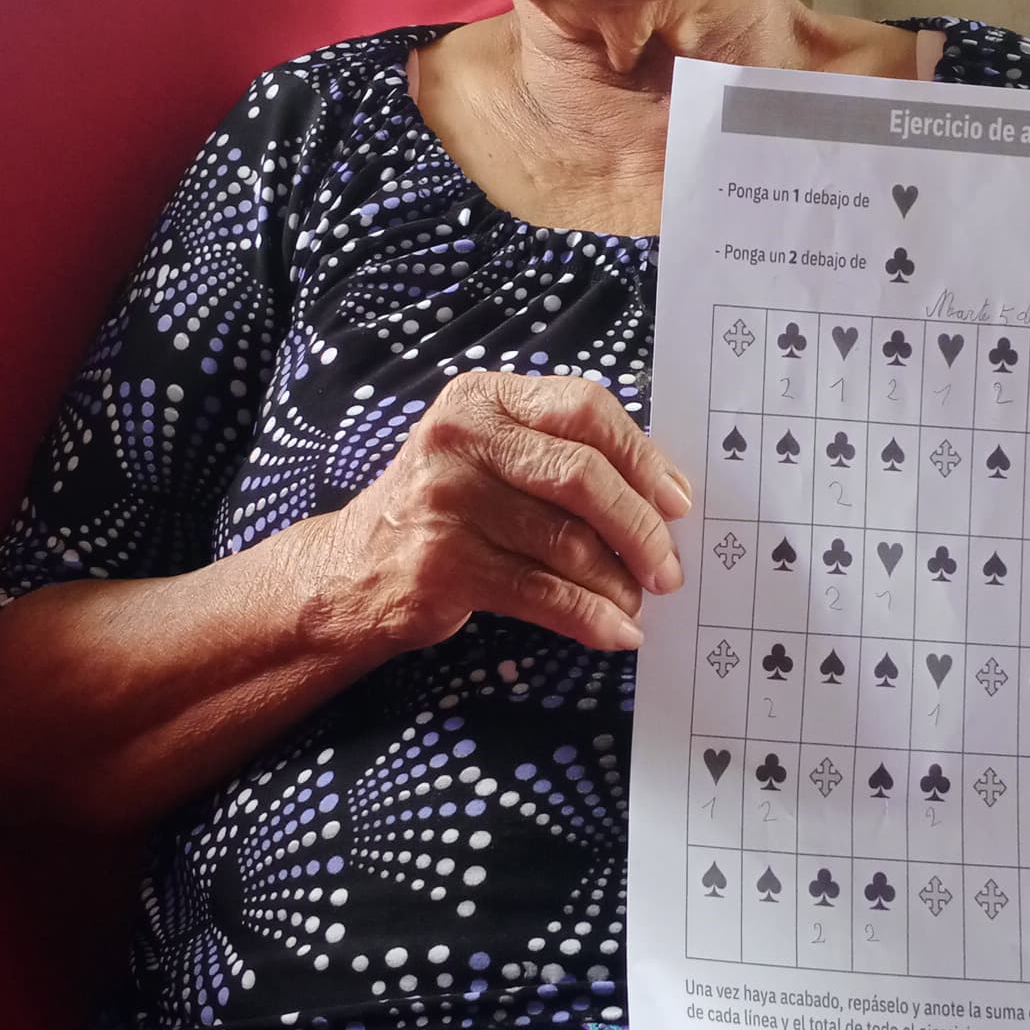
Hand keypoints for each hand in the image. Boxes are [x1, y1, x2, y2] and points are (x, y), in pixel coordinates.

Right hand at [329, 371, 692, 653]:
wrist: (352, 570)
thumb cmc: (444, 510)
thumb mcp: (489, 455)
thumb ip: (559, 455)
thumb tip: (662, 495)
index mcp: (485, 397)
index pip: (585, 408)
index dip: (642, 457)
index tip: (677, 502)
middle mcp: (460, 438)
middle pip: (582, 476)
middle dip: (640, 528)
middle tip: (668, 568)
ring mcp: (446, 501)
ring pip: (566, 542)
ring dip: (617, 583)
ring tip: (637, 603)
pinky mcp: (442, 565)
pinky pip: (541, 593)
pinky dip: (589, 617)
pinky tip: (614, 632)